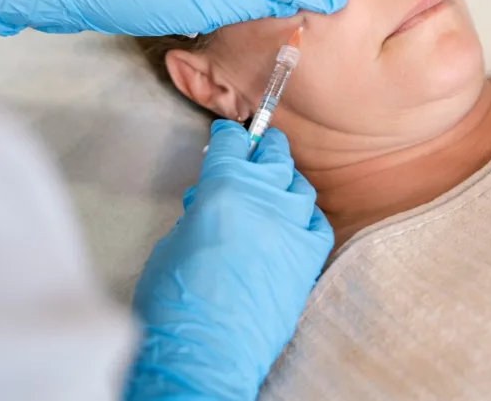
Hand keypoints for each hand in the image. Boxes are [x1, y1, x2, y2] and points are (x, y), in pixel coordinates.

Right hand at [126, 121, 332, 399]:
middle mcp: (264, 199)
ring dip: (283, 185)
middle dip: (262, 151)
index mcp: (224, 187)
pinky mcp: (309, 260)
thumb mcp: (173, 241)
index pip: (232, 143)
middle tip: (253, 155)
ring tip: (269, 195)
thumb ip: (198, 212)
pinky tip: (293, 225)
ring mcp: (292, 228)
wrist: (205, 352)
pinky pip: (317, 223)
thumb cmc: (175, 300)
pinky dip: (306, 218)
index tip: (225, 138)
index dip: (226, 138)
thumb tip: (209, 203)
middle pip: (274, 154)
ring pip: (299, 187)